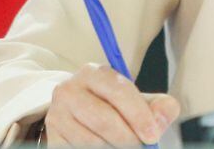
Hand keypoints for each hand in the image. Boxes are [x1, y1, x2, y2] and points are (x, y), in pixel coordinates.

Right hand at [44, 64, 179, 146]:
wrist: (82, 112)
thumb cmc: (117, 106)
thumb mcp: (139, 99)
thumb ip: (159, 106)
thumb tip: (161, 120)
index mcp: (94, 73)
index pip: (118, 92)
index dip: (139, 115)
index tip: (152, 135)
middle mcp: (69, 90)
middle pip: (104, 120)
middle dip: (128, 138)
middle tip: (140, 146)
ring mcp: (57, 115)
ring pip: (90, 140)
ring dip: (113, 148)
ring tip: (123, 145)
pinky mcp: (52, 137)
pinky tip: (106, 146)